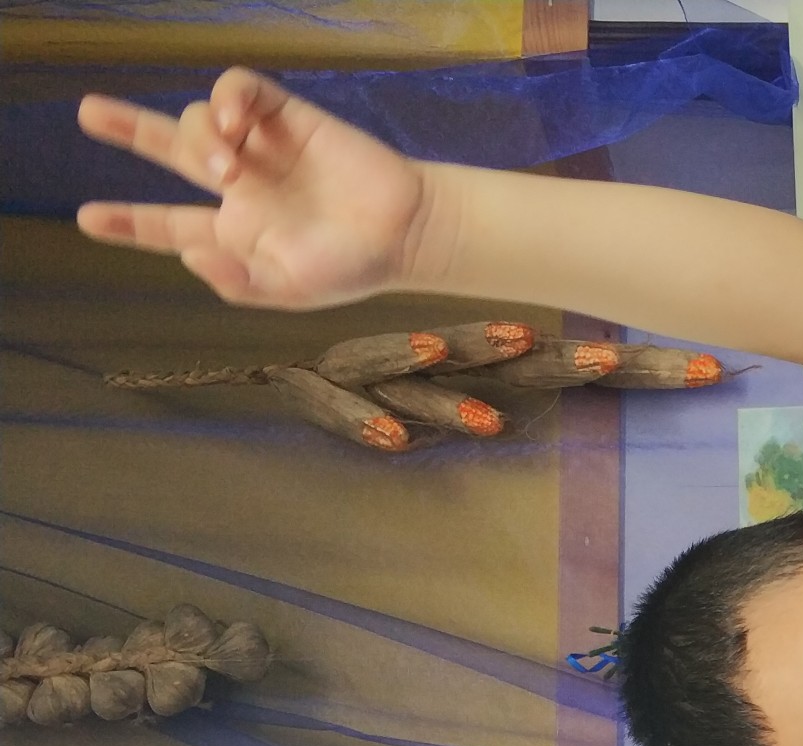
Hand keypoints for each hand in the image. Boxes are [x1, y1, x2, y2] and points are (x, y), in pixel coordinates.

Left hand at [75, 68, 431, 309]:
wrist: (407, 230)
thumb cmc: (354, 268)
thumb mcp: (290, 290)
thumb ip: (237, 281)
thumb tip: (188, 253)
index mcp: (235, 231)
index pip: (168, 224)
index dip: (127, 222)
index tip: (87, 219)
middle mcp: (241, 185)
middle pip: (170, 150)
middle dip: (129, 130)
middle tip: (88, 115)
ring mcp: (261, 148)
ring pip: (201, 121)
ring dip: (203, 139)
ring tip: (234, 169)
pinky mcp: (287, 116)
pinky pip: (241, 91)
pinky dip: (229, 100)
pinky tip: (237, 122)